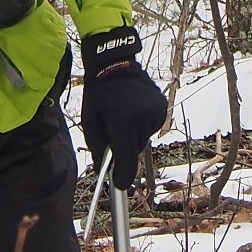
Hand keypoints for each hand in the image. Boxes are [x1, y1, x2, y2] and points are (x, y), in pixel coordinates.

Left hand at [79, 27, 167, 191]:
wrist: (116, 66)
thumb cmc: (99, 95)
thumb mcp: (90, 121)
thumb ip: (98, 148)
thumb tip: (104, 172)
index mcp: (122, 121)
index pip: (126, 158)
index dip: (122, 175)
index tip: (119, 186)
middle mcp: (142, 118)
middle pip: (134, 150)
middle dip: (124, 150)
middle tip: (114, 136)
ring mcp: (154, 112)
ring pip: (143, 140)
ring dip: (133, 137)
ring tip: (122, 118)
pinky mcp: (161, 108)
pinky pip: (150, 129)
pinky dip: (141, 127)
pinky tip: (133, 112)